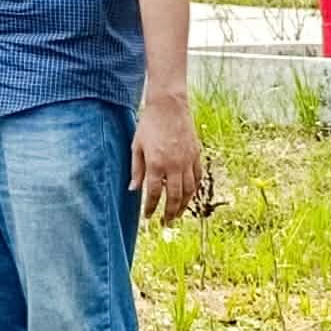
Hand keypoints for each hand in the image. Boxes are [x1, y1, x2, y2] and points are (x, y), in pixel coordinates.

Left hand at [132, 94, 204, 223]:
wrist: (169, 107)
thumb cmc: (149, 125)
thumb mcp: (136, 146)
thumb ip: (136, 169)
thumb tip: (133, 190)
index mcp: (156, 164)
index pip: (154, 193)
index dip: (151, 208)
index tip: (148, 217)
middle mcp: (174, 165)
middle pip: (174, 197)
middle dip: (170, 213)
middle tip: (166, 224)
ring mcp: (187, 161)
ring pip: (189, 190)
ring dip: (183, 205)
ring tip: (177, 215)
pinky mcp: (196, 155)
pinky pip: (197, 178)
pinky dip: (194, 190)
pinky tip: (189, 196)